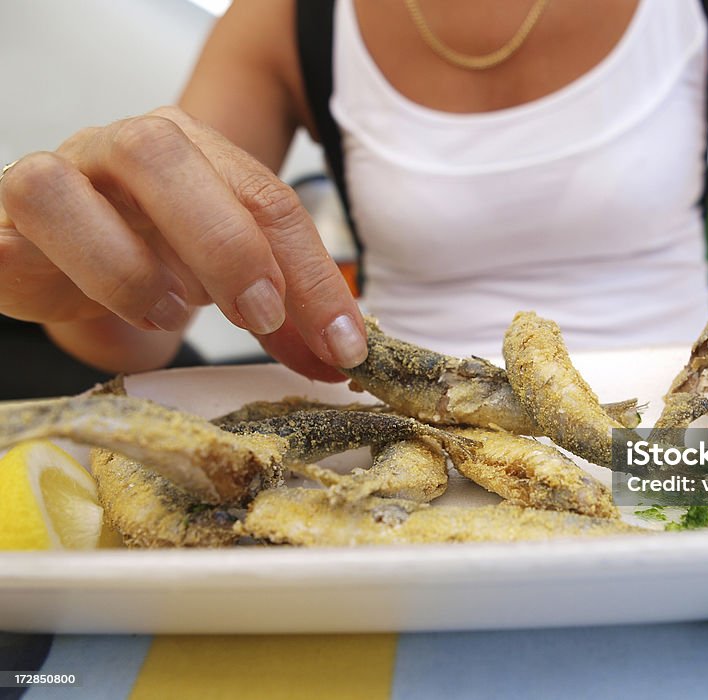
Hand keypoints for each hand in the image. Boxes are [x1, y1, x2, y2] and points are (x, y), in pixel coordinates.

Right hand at [0, 106, 366, 379]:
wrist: (73, 262)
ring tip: (170, 315)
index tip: (344, 345)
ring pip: (62, 187)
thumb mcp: (235, 283)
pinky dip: (45, 277)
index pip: (265, 198)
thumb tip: (340, 358)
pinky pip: (4, 242)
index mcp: (197, 150)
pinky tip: (93, 313)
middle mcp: (119, 149)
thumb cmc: (162, 260)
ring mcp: (53, 180)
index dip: (313, 275)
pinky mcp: (1, 230)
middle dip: (224, 242)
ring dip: (127, 267)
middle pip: (162, 154)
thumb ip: (287, 317)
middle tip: (261, 317)